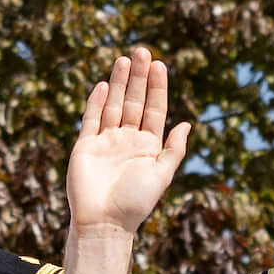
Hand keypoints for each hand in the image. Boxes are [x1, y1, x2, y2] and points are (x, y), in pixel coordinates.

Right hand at [63, 52, 190, 239]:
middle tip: (142, 50)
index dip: (157, 87)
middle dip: (138, 77)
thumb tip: (187, 124)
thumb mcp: (161, 175)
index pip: (154, 109)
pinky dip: (96, 102)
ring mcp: (106, 142)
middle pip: (134, 101)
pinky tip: (102, 85)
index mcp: (148, 146)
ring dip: (118, 83)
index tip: (160, 65)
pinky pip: (92, 119)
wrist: (103, 223)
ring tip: (123, 59)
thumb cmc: (135, 203)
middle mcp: (127, 140)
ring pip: (113, 105)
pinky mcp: (86, 146)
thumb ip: (173, 150)